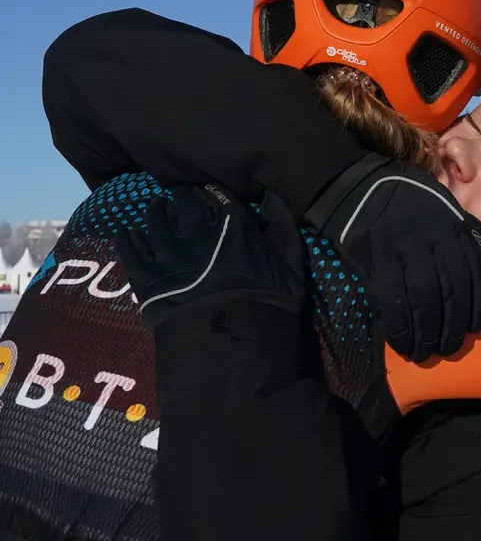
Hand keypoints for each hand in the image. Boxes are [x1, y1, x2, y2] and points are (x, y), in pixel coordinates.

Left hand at [114, 183, 304, 329]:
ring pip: (154, 217)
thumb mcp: (293, 267)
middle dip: (183, 196)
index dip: (212, 191)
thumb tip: (272, 196)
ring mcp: (168, 253)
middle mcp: (197, 232)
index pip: (218, 194)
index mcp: (234, 227)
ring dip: (156, 210)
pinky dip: (128, 237)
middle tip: (181, 198)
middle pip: (184, 200)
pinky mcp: (146, 276)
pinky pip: (128, 247)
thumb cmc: (269, 309)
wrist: (231, 349)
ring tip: (157, 210)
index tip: (209, 193)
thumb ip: (284, 228)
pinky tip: (129, 234)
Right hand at [304, 154, 480, 362]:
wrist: (355, 186)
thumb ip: (461, 231)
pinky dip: (402, 329)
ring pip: (425, 301)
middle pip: (452, 291)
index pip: (475, 271)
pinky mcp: (375, 262)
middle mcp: (433, 239)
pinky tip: (403, 344)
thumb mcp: (441, 204)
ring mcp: (403, 250)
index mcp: (452, 224)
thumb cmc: (402, 197)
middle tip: (451, 347)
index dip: (478, 304)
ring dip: (428, 334)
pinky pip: (394, 303)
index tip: (476, 326)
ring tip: (427, 353)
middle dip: (454, 325)